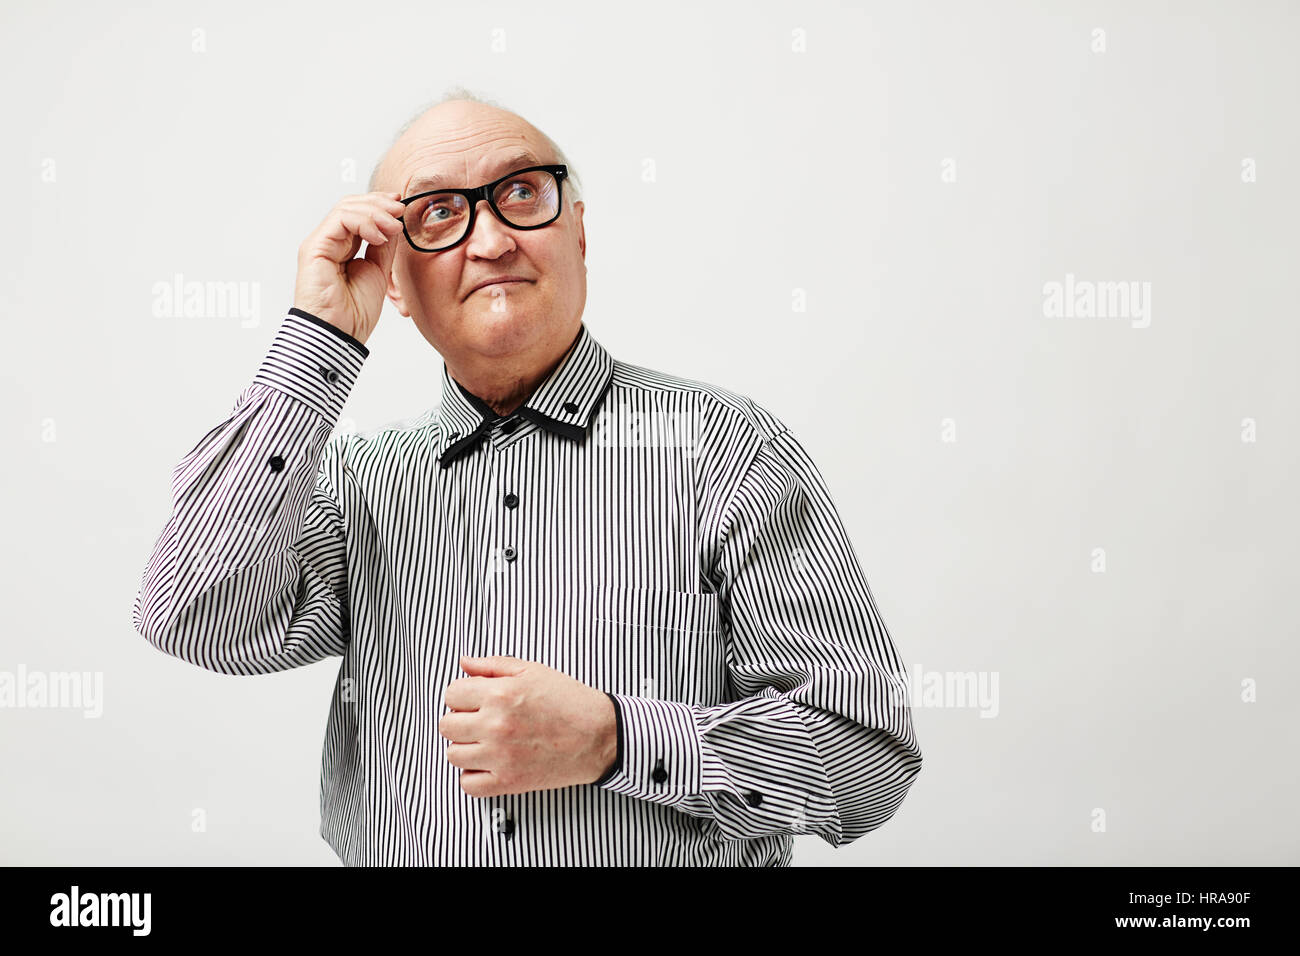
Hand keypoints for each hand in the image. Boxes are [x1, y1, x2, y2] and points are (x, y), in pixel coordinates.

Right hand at [292, 191, 406, 344]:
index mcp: (342, 249)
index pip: (359, 215)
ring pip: (345, 208)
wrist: (339, 334)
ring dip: (375, 212)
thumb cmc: (354, 314)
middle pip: (351, 206)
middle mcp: (329, 243)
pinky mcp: (315, 247)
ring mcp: (320, 244)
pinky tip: (379, 235)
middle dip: (379, 203)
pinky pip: (339, 220)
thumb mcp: (378, 272)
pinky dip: (364, 222)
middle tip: (400, 209)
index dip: (380, 207)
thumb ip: (383, 247)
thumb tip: (393, 225)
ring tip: (394, 225)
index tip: (401, 207)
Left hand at [440, 655, 617, 796]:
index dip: (462, 694)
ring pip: (453, 755)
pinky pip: (468, 784)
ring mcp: (500, 756)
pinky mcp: (508, 782)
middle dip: (460, 719)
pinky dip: (474, 775)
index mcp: (500, 694)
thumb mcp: (533, 671)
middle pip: (447, 725)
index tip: (472, 699)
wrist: (600, 736)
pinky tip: (489, 763)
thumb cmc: (571, 703)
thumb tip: (466, 663)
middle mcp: (495, 725)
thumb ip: (494, 665)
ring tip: (485, 741)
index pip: (452, 694)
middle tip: (479, 719)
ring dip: (465, 747)